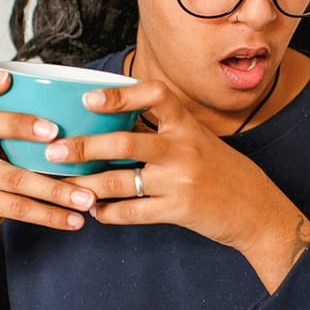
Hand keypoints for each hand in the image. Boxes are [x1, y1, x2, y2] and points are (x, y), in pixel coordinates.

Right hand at [0, 69, 98, 309]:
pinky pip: (17, 208)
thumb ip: (31, 135)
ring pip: (14, 177)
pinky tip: (75, 220)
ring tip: (88, 197)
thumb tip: (94, 121)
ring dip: (57, 188)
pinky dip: (50, 215)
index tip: (6, 77)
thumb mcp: (6, 151)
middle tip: (57, 133)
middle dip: (23, 126)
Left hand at [43, 79, 309, 291]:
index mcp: (187, 124)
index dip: (119, 96)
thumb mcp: (197, 139)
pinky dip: (108, 213)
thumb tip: (110, 121)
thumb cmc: (221, 170)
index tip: (87, 98)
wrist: (256, 209)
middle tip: (53, 151)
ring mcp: (181, 181)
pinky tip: (95, 212)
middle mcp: (183, 148)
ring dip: (86, 186)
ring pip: (121, 182)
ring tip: (64, 187)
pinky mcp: (179, 211)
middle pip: (124, 143)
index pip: (154, 96)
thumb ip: (161, 129)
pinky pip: (133, 213)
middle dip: (83, 148)